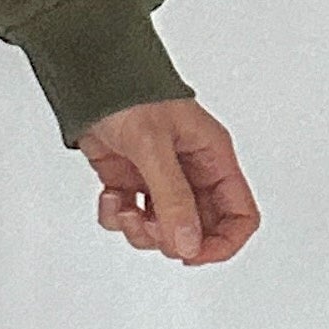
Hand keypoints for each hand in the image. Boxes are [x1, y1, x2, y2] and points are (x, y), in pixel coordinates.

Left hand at [75, 97, 258, 264]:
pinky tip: (110, 196)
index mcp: (212, 158)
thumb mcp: (154, 145)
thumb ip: (172, 197)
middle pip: (200, 230)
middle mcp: (192, 172)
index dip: (222, 243)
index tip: (191, 253)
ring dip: (141, 230)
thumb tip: (188, 244)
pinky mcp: (131, 180)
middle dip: (173, 238)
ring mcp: (160, 178)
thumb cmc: (128, 91)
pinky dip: (117, 216)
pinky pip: (131, 217)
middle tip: (152, 225)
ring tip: (126, 208)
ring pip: (164, 229)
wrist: (87, 75)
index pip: (240, 215)